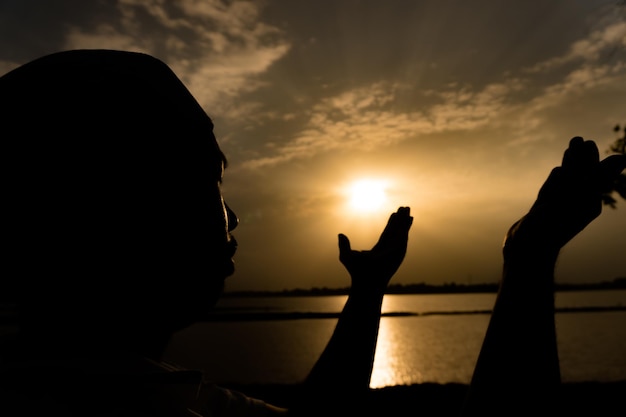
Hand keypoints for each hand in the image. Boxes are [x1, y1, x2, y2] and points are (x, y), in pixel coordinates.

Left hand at [338, 207, 412, 292]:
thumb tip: (340, 234)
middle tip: (404, 207)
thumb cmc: (357, 273)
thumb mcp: (346, 256)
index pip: (387, 233)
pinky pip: (403, 235)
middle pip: (396, 231)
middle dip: (400, 219)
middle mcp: (389, 249)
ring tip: (408, 209)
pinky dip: (406, 226)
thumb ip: (344, 245)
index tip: (394, 214)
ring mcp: (395, 250)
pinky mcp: (399, 250)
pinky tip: (410, 218)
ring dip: (405, 220)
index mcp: (379, 250)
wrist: (366, 281)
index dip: (391, 224)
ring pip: (401, 231)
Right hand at [504, 137, 624, 257]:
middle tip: (580, 140)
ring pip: (566, 181)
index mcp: (589, 202)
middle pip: (581, 176)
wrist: (528, 250)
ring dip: (569, 163)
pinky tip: (558, 171)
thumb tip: (622, 158)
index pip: (593, 175)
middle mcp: (576, 205)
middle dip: (581, 157)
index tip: (587, 143)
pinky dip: (556, 179)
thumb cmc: (554, 225)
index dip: (590, 158)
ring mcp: (560, 207)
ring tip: (571, 146)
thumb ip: (598, 177)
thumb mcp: (578, 197)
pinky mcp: (545, 210)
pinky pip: (553, 190)